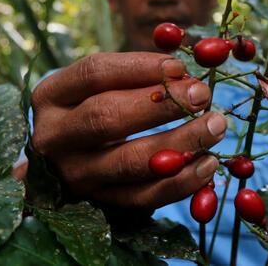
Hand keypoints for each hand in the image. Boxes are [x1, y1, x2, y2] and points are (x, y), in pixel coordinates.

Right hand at [30, 52, 226, 209]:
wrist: (62, 163)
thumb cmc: (88, 109)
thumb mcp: (95, 87)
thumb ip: (132, 76)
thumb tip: (184, 72)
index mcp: (51, 95)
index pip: (93, 73)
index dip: (140, 67)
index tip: (179, 66)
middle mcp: (54, 136)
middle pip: (107, 116)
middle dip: (161, 104)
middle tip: (202, 93)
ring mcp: (74, 174)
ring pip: (130, 161)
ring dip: (180, 143)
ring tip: (215, 126)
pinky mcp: (98, 203)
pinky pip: (143, 197)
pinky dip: (180, 183)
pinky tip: (208, 164)